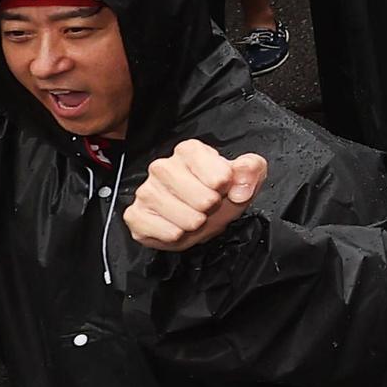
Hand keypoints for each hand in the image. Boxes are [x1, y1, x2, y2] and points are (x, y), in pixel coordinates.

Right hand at [124, 139, 268, 251]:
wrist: (200, 216)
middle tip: (207, 206)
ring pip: (184, 218)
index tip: (222, 187)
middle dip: (211, 208)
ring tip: (193, 216)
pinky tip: (176, 226)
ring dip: (195, 223)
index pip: (219, 175)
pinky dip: (176, 235)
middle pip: (202, 199)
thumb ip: (251, 169)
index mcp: (189, 151)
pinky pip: (163, 232)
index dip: (226, 187)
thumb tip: (239, 186)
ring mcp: (146, 190)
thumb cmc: (219, 193)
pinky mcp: (135, 214)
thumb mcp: (244, 176)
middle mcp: (162, 166)